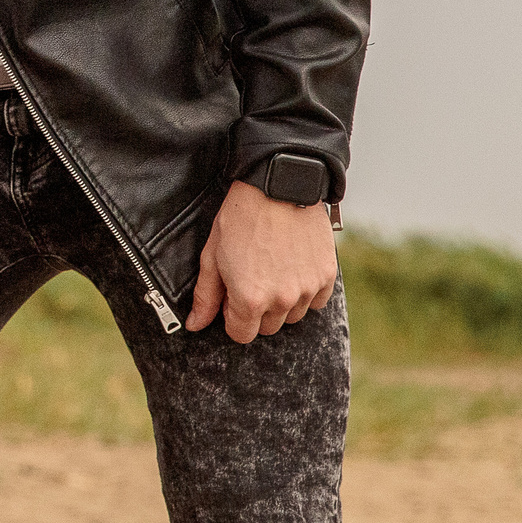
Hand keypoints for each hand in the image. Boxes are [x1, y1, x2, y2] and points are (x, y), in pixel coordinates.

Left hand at [187, 179, 339, 342]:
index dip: (232, 318)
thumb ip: (206, 296)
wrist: (278, 187)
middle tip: (250, 279)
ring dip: (281, 302)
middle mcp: (281, 300)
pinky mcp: (326, 276)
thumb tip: (195, 325)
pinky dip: (305, 291)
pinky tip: (292, 268)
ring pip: (292, 316)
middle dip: (255, 311)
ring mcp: (307, 289)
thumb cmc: (240, 218)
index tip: (232, 299)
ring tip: (271, 269)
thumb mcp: (213, 255)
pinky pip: (316, 301)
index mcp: (249, 299)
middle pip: (267, 328)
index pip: (241, 335)